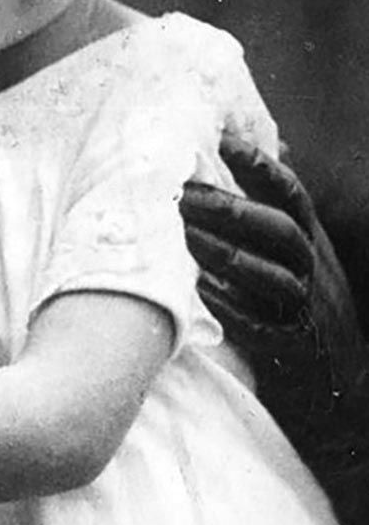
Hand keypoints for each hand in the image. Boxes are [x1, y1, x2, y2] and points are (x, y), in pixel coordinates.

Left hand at [181, 133, 367, 447]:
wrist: (343, 386)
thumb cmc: (308, 308)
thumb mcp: (307, 255)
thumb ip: (283, 211)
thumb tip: (270, 151)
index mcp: (312, 240)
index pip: (290, 192)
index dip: (259, 164)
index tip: (222, 139)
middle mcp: (313, 269)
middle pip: (278, 228)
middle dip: (230, 208)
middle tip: (182, 193)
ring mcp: (306, 309)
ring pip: (270, 273)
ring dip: (224, 253)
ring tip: (181, 236)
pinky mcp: (293, 347)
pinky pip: (262, 325)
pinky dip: (230, 307)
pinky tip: (198, 292)